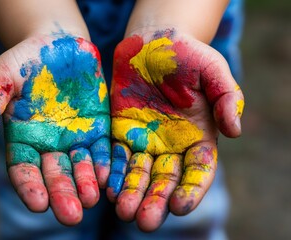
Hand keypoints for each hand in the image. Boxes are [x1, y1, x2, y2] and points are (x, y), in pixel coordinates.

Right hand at [0, 34, 109, 224]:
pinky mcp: (97, 128)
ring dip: (86, 185)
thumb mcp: (2, 77)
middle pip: (55, 176)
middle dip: (62, 195)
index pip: (24, 170)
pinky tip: (110, 178)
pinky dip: (106, 164)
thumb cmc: (26, 60)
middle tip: (71, 216)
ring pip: (81, 168)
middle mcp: (50, 144)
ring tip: (91, 200)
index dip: (30, 187)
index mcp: (23, 138)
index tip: (38, 204)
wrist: (60, 44)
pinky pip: (102, 150)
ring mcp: (75, 138)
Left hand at [107, 29, 243, 230]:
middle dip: (156, 200)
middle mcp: (171, 145)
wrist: (152, 43)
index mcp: (198, 136)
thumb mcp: (213, 70)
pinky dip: (112, 171)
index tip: (179, 207)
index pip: (198, 171)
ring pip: (138, 173)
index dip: (191, 190)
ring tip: (123, 211)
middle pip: (165, 179)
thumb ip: (228, 98)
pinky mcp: (121, 131)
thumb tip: (236, 130)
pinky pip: (115, 155)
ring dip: (131, 192)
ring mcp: (145, 140)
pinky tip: (106, 187)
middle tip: (145, 221)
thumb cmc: (187, 55)